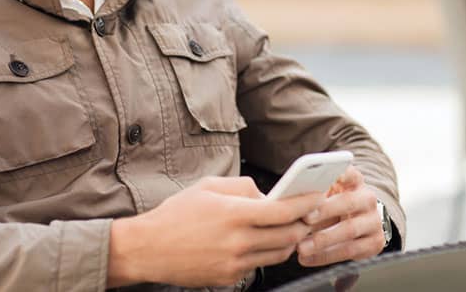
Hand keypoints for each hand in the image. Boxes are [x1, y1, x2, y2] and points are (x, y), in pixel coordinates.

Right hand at [106, 176, 323, 287]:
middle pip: (289, 235)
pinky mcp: (230, 277)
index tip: (316, 196)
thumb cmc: (176, 213)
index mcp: (233, 213)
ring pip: (279, 253)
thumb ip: (241, 186)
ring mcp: (235, 263)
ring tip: (290, 227)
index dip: (305, 203)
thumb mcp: (207, 186)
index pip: (283, 210)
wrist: (149, 248)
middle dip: (304, 223)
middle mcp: (238, 241)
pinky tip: (262, 241)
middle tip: (310, 213)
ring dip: (290, 240)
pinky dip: (267, 252)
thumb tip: (266, 194)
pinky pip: (259, 265)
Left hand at [296, 166, 385, 266]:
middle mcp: (367, 199)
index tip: (332, 176)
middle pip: (348, 202)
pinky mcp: (375, 242)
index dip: (342, 174)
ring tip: (301, 247)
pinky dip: (325, 256)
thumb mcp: (325, 193)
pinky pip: (349, 251)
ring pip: (349, 230)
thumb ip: (312, 193)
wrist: (357, 221)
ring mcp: (374, 221)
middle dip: (325, 211)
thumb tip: (289, 198)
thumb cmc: (331, 203)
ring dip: (322, 240)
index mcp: (355, 181)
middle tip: (305, 219)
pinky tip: (307, 258)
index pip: (351, 173)